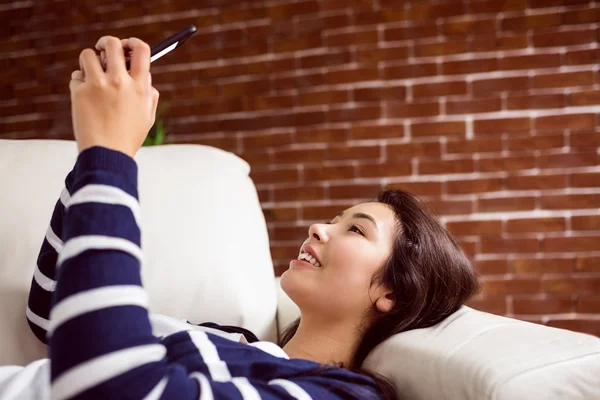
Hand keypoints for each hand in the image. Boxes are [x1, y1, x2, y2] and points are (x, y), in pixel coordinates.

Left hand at [69, 36, 159, 157]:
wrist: (107, 155)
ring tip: (92, 76)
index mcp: (140, 87)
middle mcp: (120, 82)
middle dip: (106, 44)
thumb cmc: (128, 138)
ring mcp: (98, 86)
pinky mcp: (80, 92)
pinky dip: (79, 82)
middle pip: (112, 44)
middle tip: (102, 51)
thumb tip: (146, 75)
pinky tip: (85, 96)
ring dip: (89, 62)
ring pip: (88, 55)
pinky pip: (76, 76)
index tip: (126, 45)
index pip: (141, 50)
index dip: (132, 42)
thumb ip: (150, 94)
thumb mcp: (147, 117)